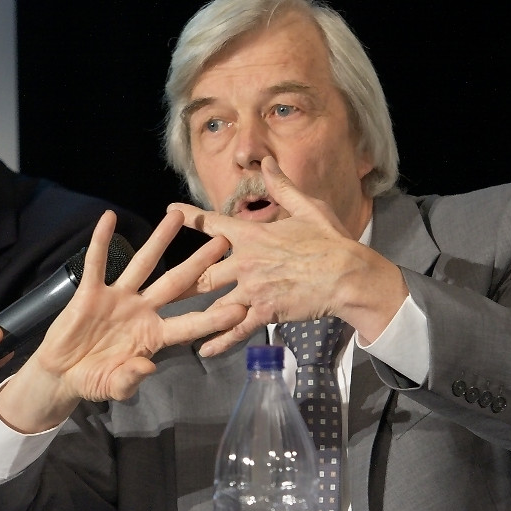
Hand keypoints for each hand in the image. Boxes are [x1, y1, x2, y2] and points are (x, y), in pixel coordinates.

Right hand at [0, 209, 247, 433]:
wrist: (62, 374)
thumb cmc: (93, 380)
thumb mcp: (113, 386)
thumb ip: (129, 380)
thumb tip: (148, 368)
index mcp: (154, 336)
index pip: (189, 324)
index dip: (213, 318)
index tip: (240, 308)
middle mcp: (142, 311)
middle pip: (176, 283)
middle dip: (199, 263)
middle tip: (223, 244)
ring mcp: (118, 298)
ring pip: (143, 264)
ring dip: (159, 240)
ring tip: (177, 216)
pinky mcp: (91, 292)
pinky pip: (96, 263)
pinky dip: (101, 241)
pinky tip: (109, 218)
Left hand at [169, 156, 407, 355]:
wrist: (348, 276)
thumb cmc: (330, 241)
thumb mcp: (307, 207)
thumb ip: (281, 187)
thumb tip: (268, 161)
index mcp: (252, 235)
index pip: (214, 223)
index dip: (191, 216)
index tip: (170, 210)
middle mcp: (246, 262)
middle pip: (203, 273)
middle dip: (181, 281)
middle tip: (161, 288)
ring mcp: (253, 289)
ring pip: (215, 304)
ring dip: (195, 314)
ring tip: (173, 323)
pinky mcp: (264, 312)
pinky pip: (236, 329)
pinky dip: (219, 340)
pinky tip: (204, 350)